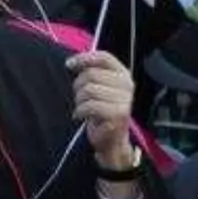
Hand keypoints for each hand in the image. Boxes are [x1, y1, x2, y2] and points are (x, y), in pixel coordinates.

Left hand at [66, 51, 136, 167]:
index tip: (69, 65)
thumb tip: (71, 63)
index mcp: (123, 75)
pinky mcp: (119, 115)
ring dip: (79, 100)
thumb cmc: (101, 111)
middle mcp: (128, 86)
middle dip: (78, 86)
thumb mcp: (97, 88)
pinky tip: (81, 116)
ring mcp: (125, 101)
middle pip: (92, 74)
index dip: (84, 58)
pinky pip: (90, 106)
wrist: (112, 140)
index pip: (104, 57)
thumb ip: (91, 72)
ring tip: (82, 108)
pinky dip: (80, 111)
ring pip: (89, 90)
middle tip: (80, 98)